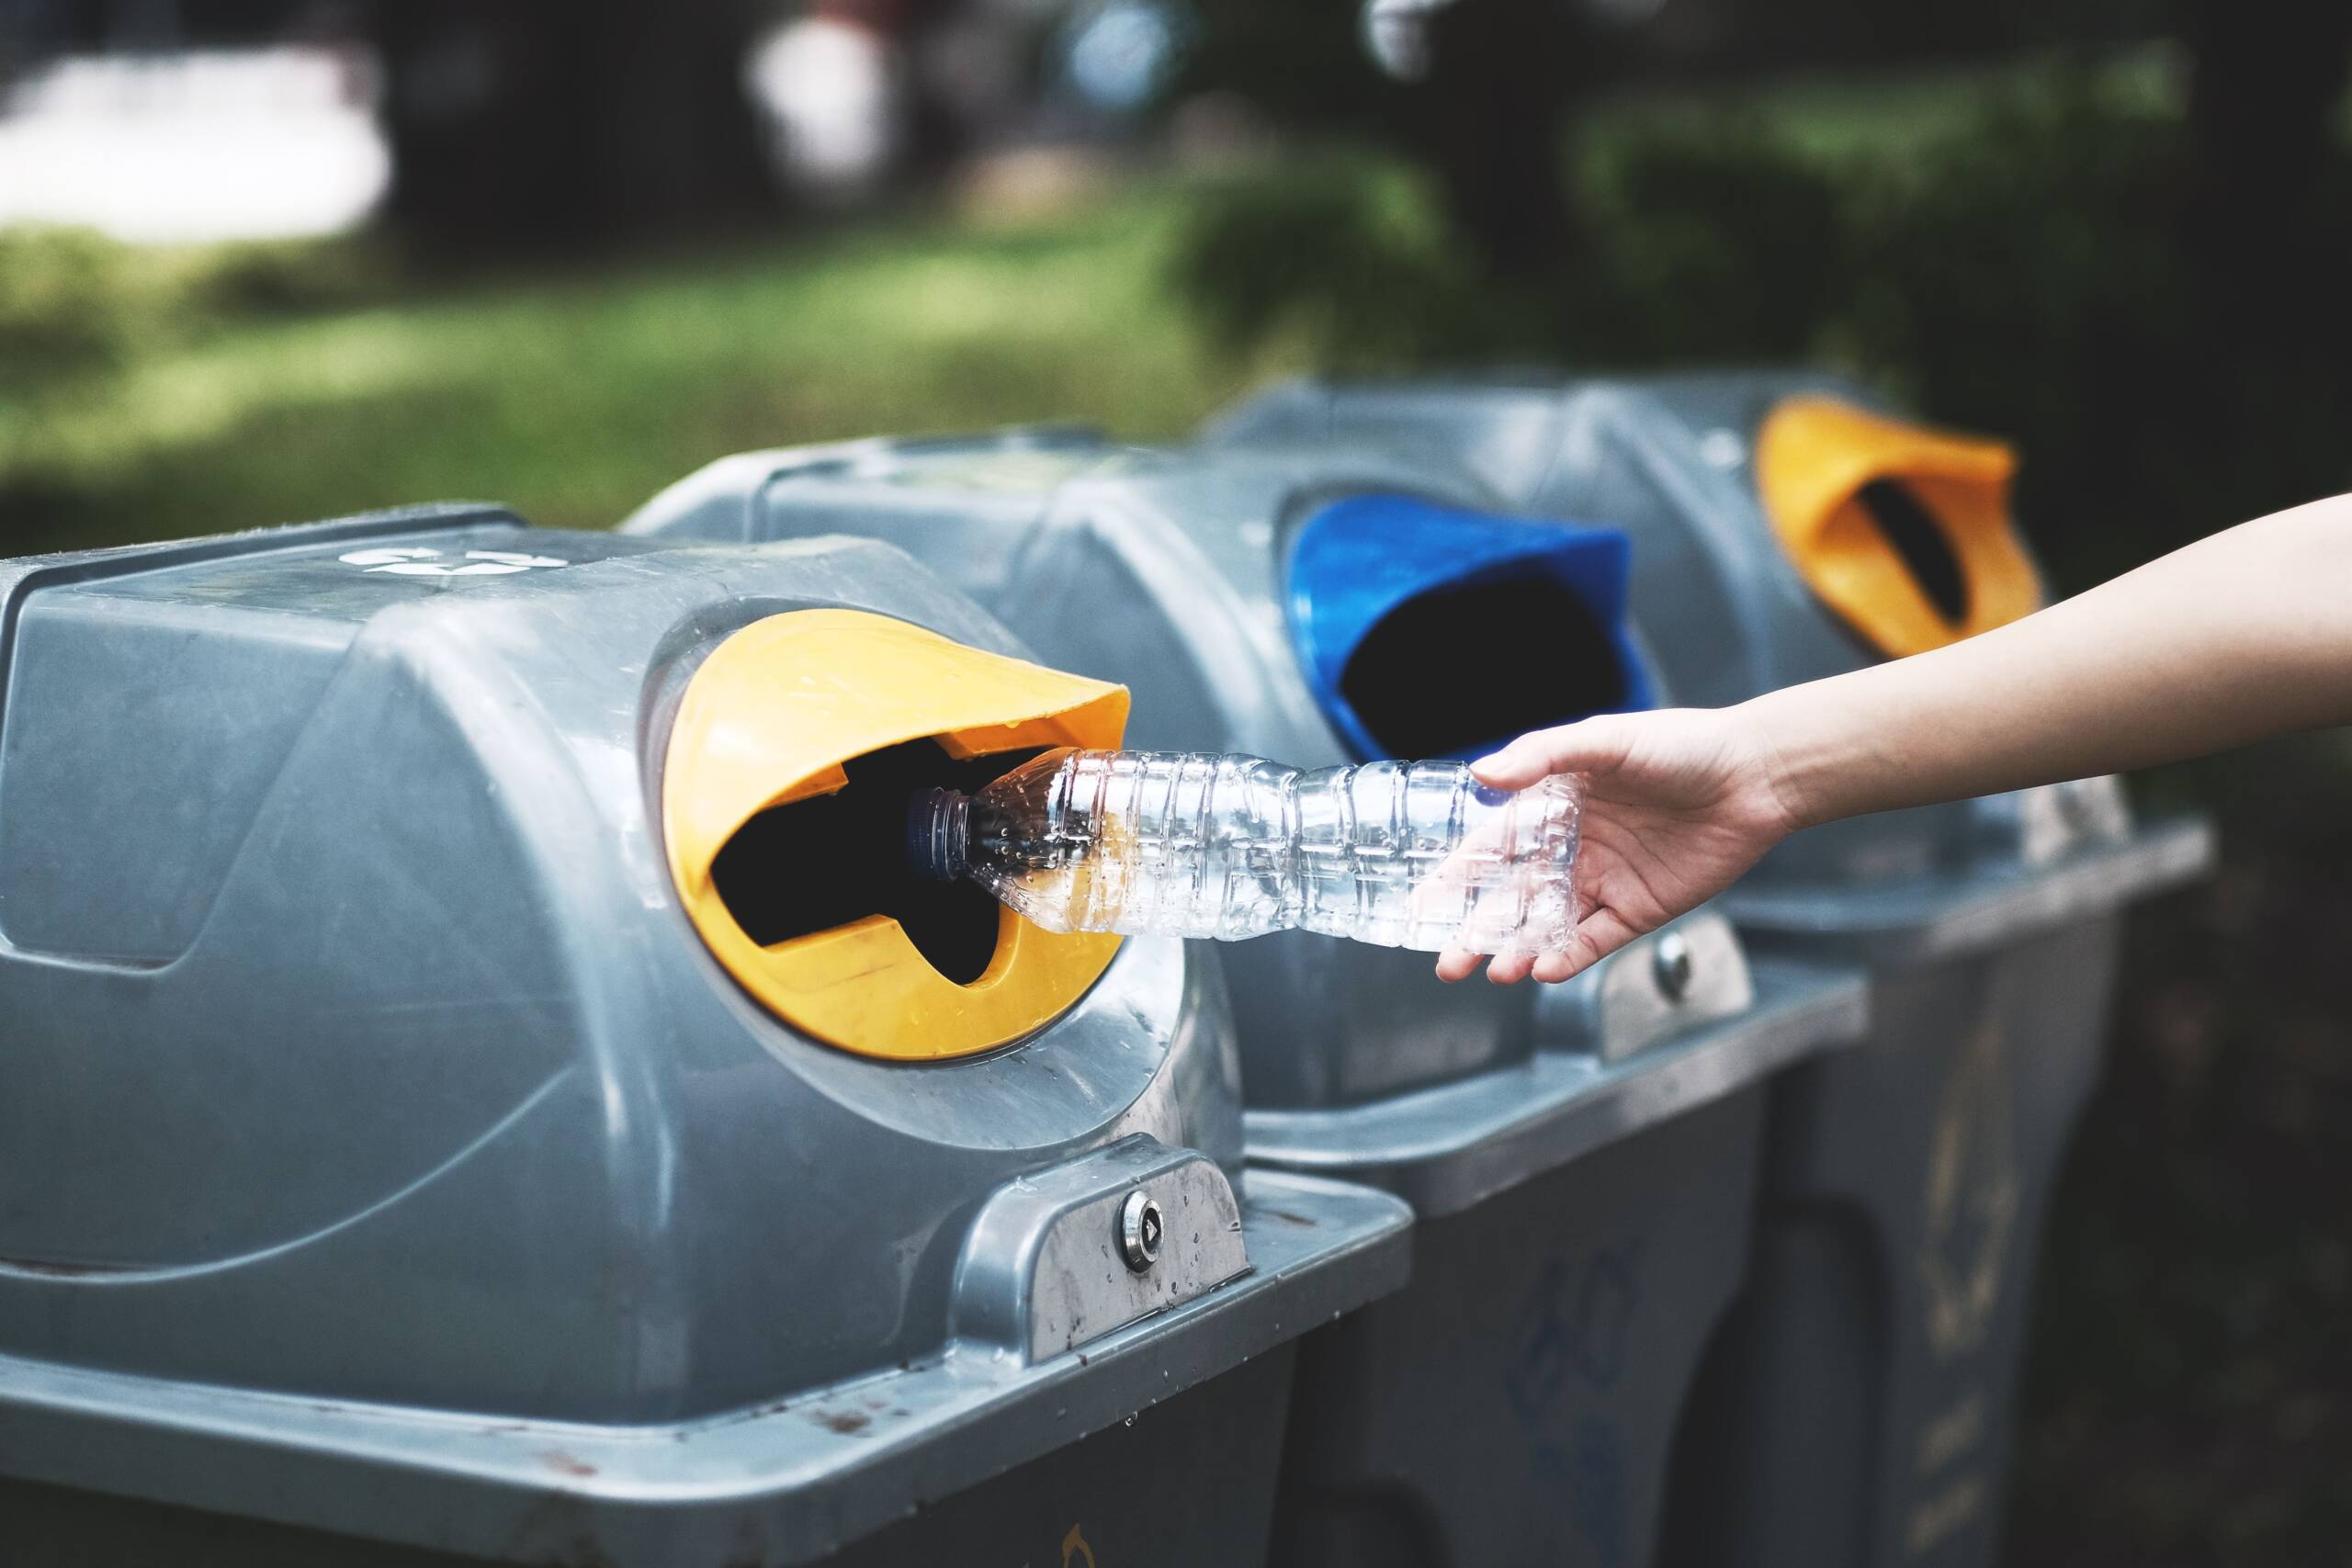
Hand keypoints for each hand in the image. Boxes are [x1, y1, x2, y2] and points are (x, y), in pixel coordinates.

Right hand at [1436, 706, 1806, 984]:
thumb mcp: (1603, 739)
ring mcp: (1605, 882)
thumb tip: (1481, 773)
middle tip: (1448, 965)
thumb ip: (1541, 756)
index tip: (1423, 909)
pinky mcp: (1640, 909)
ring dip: (1519, 950)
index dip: (1456, 880)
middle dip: (1478, 934)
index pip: (1492, 850)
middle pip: (1512, 900)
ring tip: (1496, 972)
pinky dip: (1569, 956)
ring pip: (1548, 926)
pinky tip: (1544, 968)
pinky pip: (1596, 940)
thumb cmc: (1680, 746)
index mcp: (1554, 807)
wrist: (1755, 775)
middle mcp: (1573, 848)